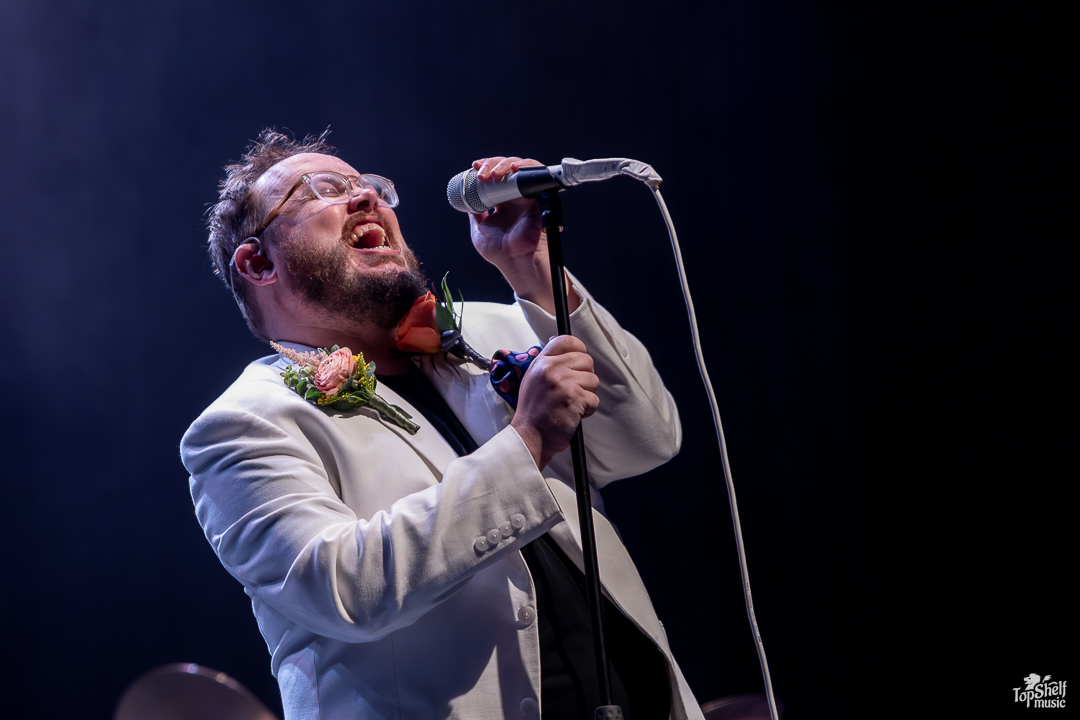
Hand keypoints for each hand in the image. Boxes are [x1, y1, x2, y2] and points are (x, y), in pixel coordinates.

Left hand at [467, 156, 578, 314]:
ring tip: (493, 173)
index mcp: (500, 203)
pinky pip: (536, 174)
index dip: (484, 168)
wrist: (513, 260)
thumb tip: (465, 199)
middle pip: (504, 169)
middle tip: (481, 173)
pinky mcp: (537, 196)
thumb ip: (474, 213)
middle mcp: (513, 197)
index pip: (493, 177)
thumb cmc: (498, 250)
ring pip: (518, 167)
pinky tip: (514, 169)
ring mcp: (525, 196)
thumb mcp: (478, 229)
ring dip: (504, 164)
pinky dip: (526, 166)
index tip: (473, 168)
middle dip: (491, 164)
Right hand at [510, 336, 599, 469]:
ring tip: (571, 404)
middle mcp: (551, 369)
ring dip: (587, 394)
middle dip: (585, 377)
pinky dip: (588, 409)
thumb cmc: (533, 412)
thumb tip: (561, 342)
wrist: (529, 437)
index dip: (578, 349)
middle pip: (586, 360)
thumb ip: (548, 361)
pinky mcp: (574, 399)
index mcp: (541, 362)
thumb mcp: (533, 379)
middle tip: (573, 391)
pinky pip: (594, 399)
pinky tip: (574, 414)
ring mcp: (563, 383)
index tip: (579, 362)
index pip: (566, 340)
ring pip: (593, 380)